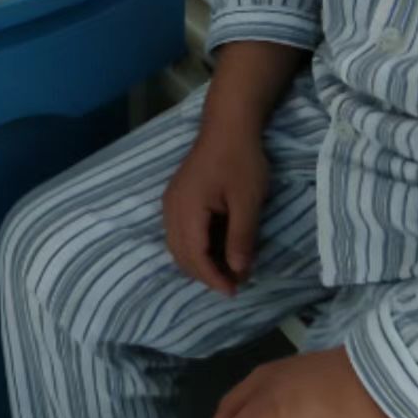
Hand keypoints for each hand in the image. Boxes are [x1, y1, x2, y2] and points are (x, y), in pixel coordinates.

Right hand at [162, 125, 268, 296]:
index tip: (235, 291)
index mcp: (187, 209)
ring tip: (226, 269)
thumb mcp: (248, 201)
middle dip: (205, 274)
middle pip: (180, 255)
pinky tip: (214, 248)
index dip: (212, 278)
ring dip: (198, 262)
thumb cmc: (240, 161)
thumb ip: (241, 237)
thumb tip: (237, 271)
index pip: (194, 256)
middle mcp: (171, 208)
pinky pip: (177, 233)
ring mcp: (170, 202)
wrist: (228, 126)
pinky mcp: (176, 198)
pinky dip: (193, 248)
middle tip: (234, 282)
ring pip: (176, 246)